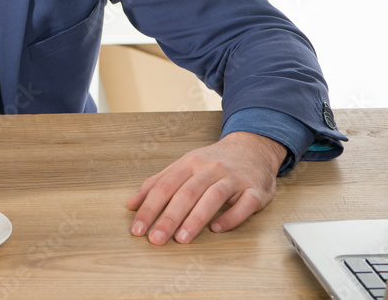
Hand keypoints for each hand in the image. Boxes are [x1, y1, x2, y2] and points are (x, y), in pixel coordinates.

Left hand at [126, 131, 286, 244]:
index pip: (164, 186)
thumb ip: (158, 184)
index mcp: (189, 163)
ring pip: (213, 197)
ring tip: (181, 239)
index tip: (138, 229)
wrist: (253, 148)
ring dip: (196, 218)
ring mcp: (234, 179)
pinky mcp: (255, 190)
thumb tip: (132, 204)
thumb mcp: (183, 166)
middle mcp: (210, 169)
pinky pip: (245, 204)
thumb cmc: (213, 162)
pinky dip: (231, 217)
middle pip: (186, 193)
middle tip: (155, 239)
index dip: (149, 208)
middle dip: (169, 218)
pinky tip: (217, 229)